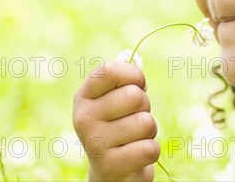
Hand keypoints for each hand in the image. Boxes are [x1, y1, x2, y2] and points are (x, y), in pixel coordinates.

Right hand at [73, 61, 159, 180]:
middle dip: (145, 106)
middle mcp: (83, 119)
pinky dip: (150, 151)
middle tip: (133, 119)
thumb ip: (125, 81)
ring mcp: (95, 143)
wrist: (110, 172)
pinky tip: (135, 156)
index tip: (137, 85)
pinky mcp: (110, 166)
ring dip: (149, 131)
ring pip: (145, 122)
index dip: (133, 75)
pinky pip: (149, 148)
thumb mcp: (117, 101)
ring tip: (134, 138)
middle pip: (135, 96)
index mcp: (84, 98)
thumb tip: (136, 64)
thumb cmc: (120, 126)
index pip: (109, 71)